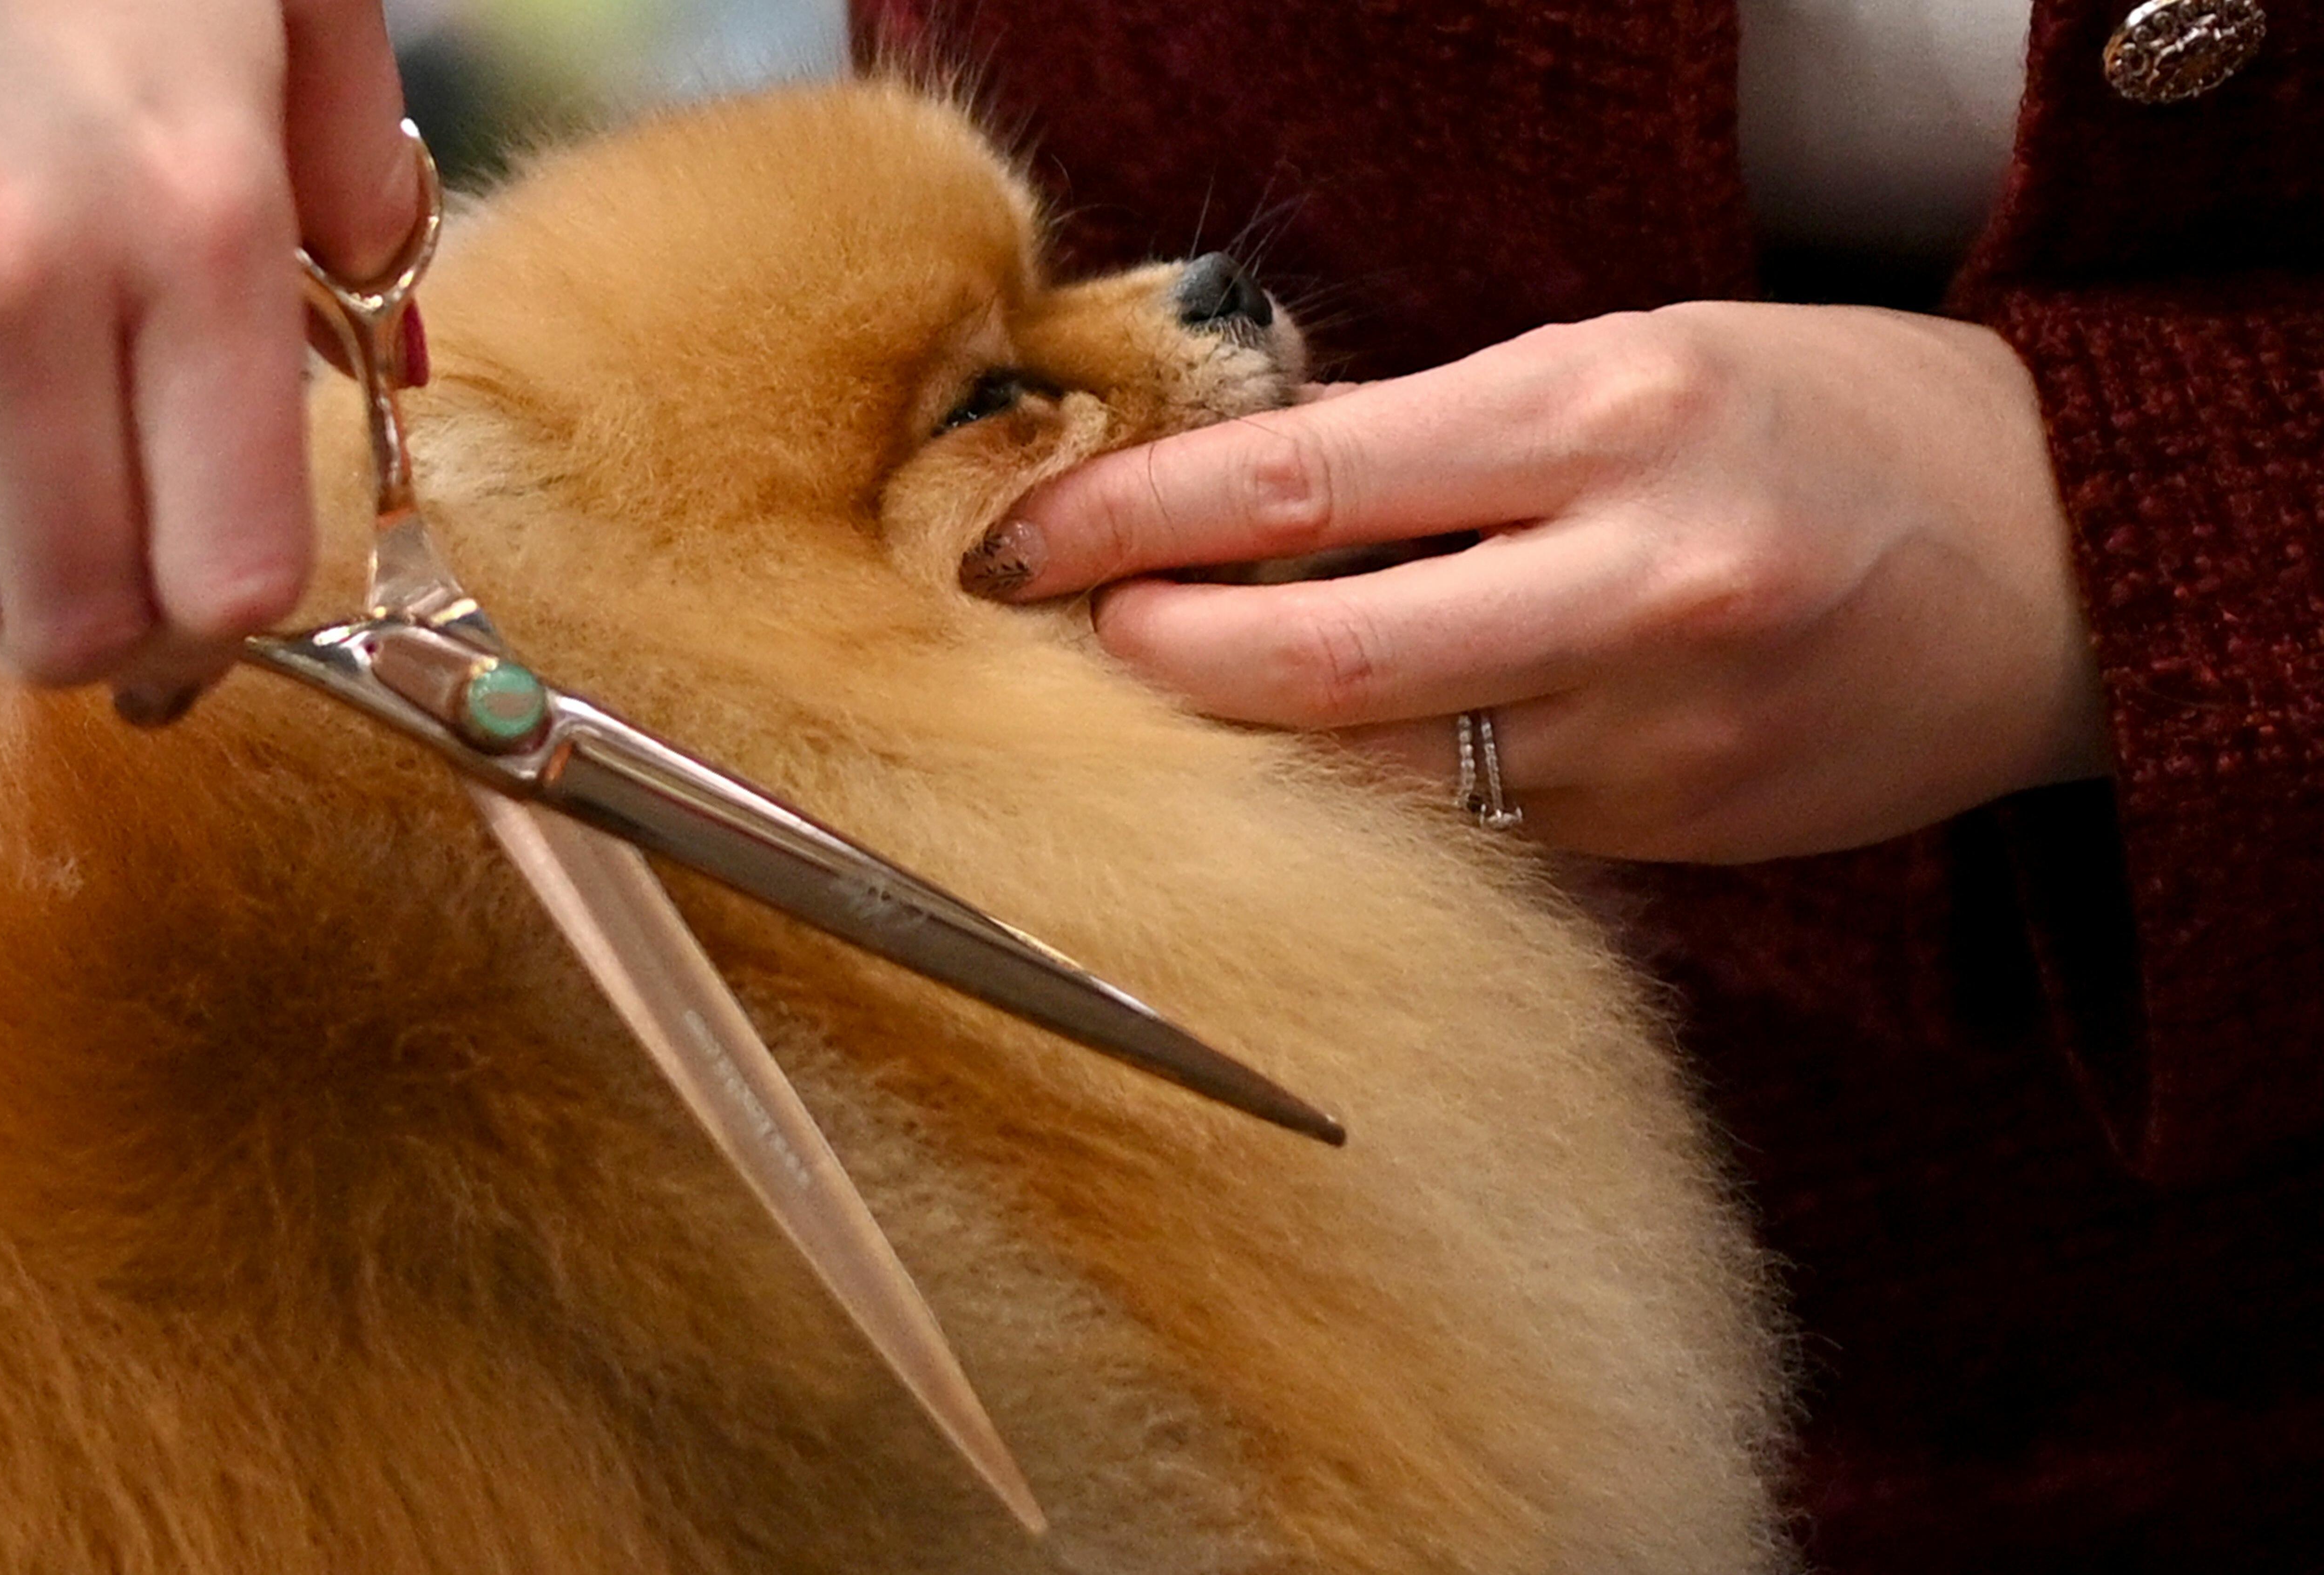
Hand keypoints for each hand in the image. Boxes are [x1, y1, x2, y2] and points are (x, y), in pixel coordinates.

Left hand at [968, 302, 2109, 861]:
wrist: (2063, 568)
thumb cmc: (1825, 424)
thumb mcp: (1629, 359)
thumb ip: (1428, 434)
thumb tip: (1228, 483)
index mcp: (1605, 421)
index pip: (1297, 485)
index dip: (1128, 519)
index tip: (1019, 539)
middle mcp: (1629, 587)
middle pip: (1309, 668)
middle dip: (1151, 663)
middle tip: (1064, 637)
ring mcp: (1650, 737)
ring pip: (1371, 773)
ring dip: (1240, 741)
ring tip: (1168, 695)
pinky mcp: (1667, 837)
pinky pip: (1463, 824)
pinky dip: (1372, 787)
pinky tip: (1331, 747)